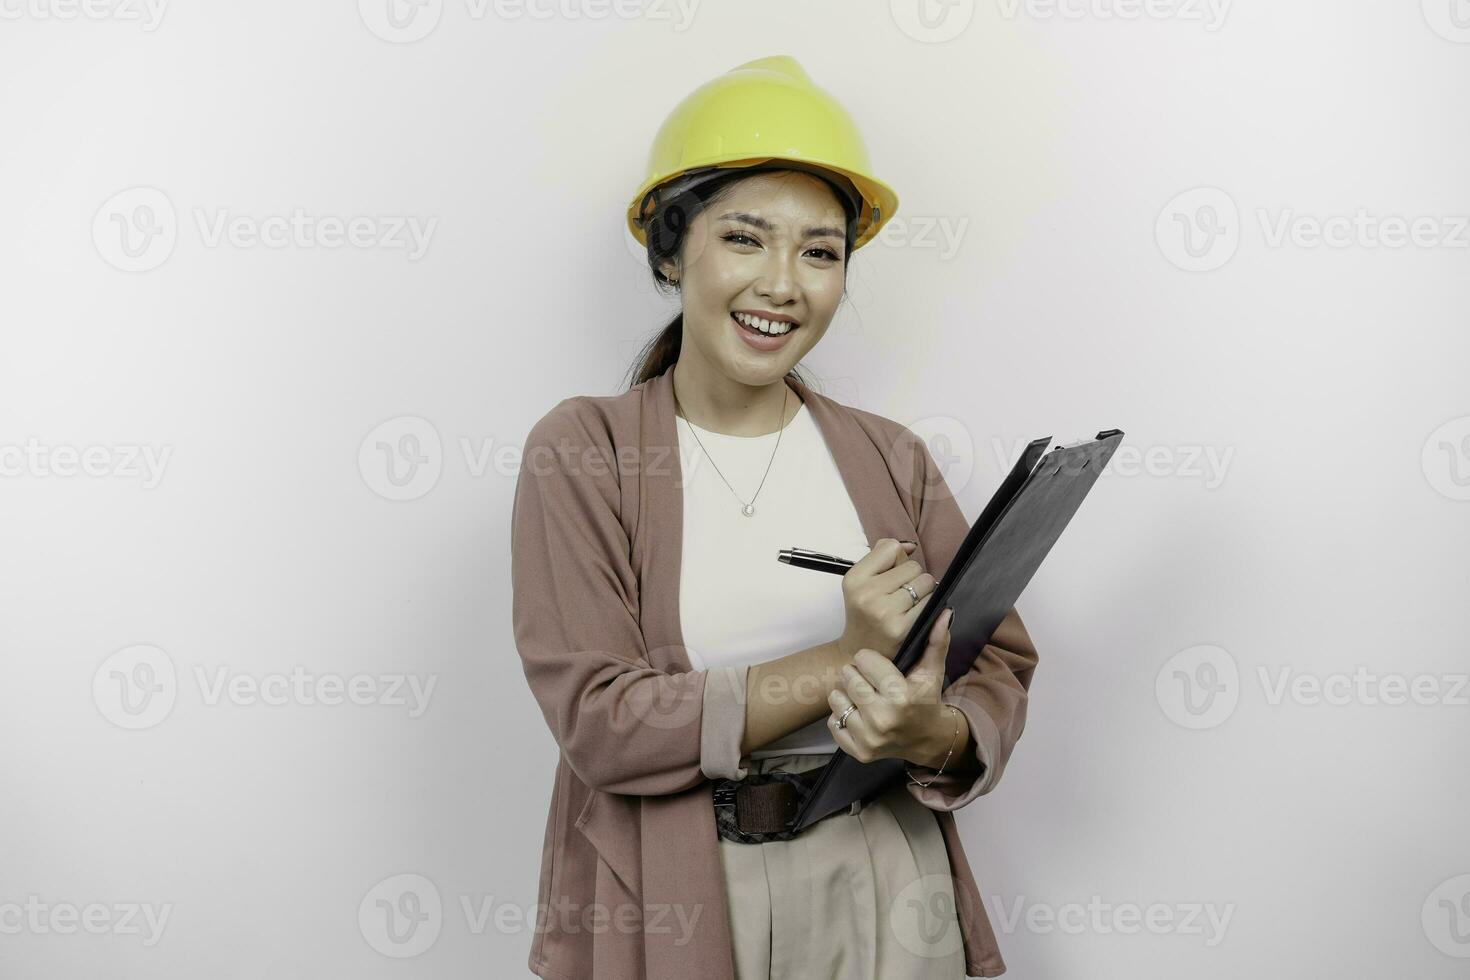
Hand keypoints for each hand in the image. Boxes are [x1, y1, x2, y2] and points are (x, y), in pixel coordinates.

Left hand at [827, 607, 959, 765]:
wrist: (926, 740)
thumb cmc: (926, 700)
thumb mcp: (932, 671)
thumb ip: (935, 641)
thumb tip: (944, 613)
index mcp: (900, 696)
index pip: (863, 659)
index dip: (871, 660)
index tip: (880, 668)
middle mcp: (883, 719)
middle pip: (847, 677)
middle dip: (857, 675)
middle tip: (872, 683)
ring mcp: (869, 738)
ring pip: (836, 698)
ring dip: (847, 695)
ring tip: (865, 698)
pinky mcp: (858, 752)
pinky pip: (832, 722)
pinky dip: (842, 717)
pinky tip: (860, 716)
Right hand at [836, 538, 936, 662]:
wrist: (861, 650)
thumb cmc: (866, 610)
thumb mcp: (863, 580)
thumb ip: (884, 555)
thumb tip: (911, 547)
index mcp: (854, 578)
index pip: (891, 547)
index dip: (896, 559)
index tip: (890, 573)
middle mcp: (866, 594)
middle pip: (912, 566)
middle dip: (911, 576)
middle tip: (898, 593)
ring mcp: (884, 612)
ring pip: (925, 582)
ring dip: (922, 590)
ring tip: (907, 603)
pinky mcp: (901, 628)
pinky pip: (930, 602)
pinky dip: (928, 605)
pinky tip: (914, 614)